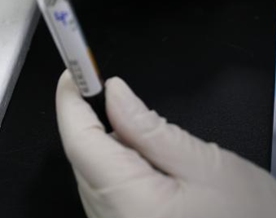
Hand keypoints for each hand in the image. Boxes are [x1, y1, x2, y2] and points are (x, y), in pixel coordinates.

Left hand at [55, 71, 275, 217]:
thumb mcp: (205, 165)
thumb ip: (150, 128)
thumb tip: (113, 93)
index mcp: (127, 203)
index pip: (78, 142)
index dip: (70, 102)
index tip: (74, 72)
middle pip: (82, 160)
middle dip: (91, 123)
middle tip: (111, 92)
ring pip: (93, 179)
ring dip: (108, 151)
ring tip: (151, 143)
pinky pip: (108, 198)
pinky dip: (119, 174)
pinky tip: (150, 168)